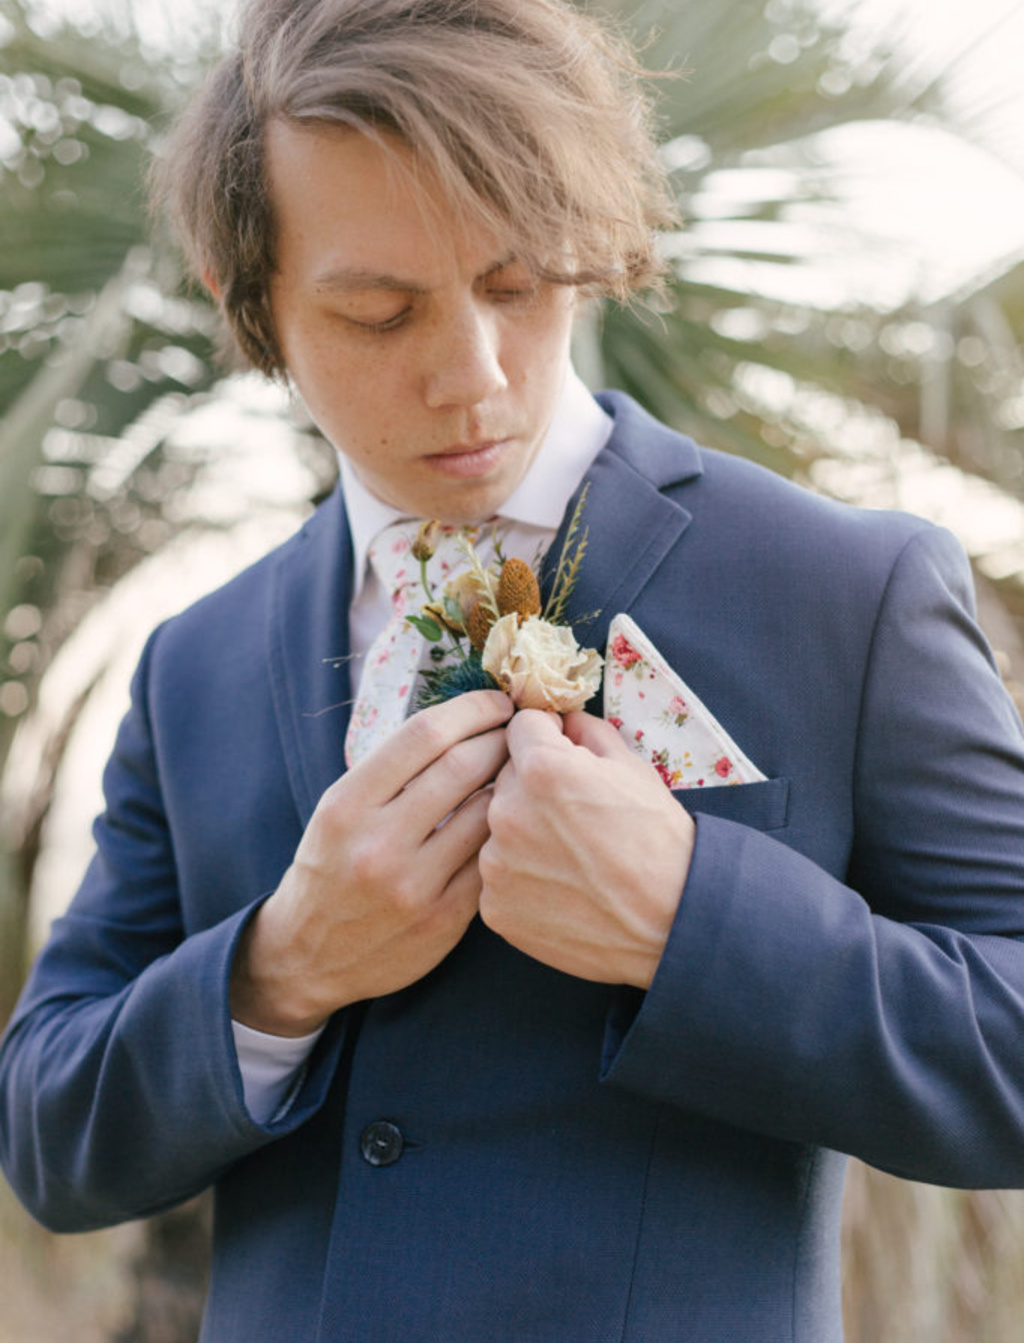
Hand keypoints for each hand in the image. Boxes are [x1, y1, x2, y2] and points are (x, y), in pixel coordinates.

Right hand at [230, 690, 512, 1034]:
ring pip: (486, 813)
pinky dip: (504, 832)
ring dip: (512, 783)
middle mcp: (378, 843)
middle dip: (501, 738)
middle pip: (462, 766)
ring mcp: (413, 885)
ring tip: (521, 771)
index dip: (471, 708)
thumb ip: (391, 770)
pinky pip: (490, 860)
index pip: (424, 735)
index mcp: (347, 805)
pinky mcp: (443, 920)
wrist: (308, 956)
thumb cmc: (329, 868)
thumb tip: (461, 718)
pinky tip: (510, 821)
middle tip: (518, 730)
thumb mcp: (338, 809)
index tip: (496, 701)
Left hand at [479, 709, 694, 987]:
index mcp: (541, 769)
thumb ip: (589, 733)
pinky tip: (560, 888)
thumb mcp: (633, 768)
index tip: (564, 754)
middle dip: (533, 787)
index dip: (547, 736)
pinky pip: (498, 877)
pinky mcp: (496, 908)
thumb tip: (563, 722)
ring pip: (498, 830)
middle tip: (575, 816)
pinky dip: (522, 879)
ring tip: (571, 857)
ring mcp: (497, 865)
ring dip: (524, 834)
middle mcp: (508, 813)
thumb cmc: (659, 841)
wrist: (674, 920)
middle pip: (505, 779)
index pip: (521, 726)